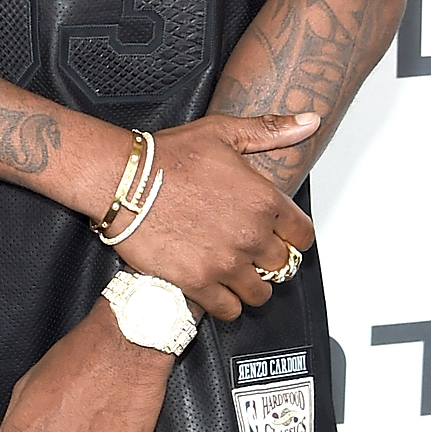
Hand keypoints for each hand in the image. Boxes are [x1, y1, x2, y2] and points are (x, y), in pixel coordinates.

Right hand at [118, 113, 316, 320]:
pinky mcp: (198, 282)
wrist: (123, 182)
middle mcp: (250, 234)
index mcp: (263, 200)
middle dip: (269, 259)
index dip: (293, 236)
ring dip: (252, 285)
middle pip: (282, 264)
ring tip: (237, 272)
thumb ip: (271, 131)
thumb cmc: (167, 158)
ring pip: (260, 292)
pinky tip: (218, 290)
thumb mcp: (223, 133)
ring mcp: (225, 262)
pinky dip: (227, 304)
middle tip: (251, 251)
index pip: (302, 235)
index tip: (281, 236)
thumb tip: (308, 122)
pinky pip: (229, 309)